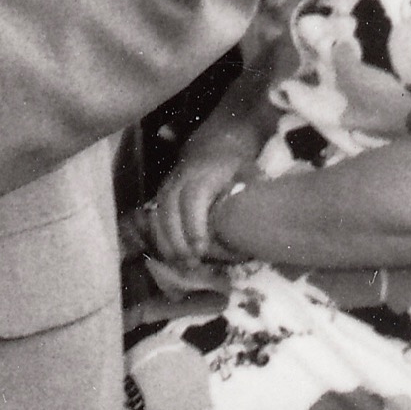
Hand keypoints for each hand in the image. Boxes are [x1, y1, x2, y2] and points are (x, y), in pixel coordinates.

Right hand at [137, 146, 253, 279]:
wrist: (214, 145)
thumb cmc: (235, 164)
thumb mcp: (248, 172)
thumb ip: (248, 193)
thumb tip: (255, 216)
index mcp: (202, 174)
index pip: (193, 200)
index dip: (195, 226)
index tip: (201, 250)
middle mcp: (179, 180)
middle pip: (170, 212)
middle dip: (178, 240)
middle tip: (190, 264)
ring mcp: (166, 187)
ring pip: (159, 216)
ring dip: (167, 242)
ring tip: (180, 265)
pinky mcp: (161, 195)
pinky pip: (155, 218)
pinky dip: (162, 237)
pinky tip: (172, 256)